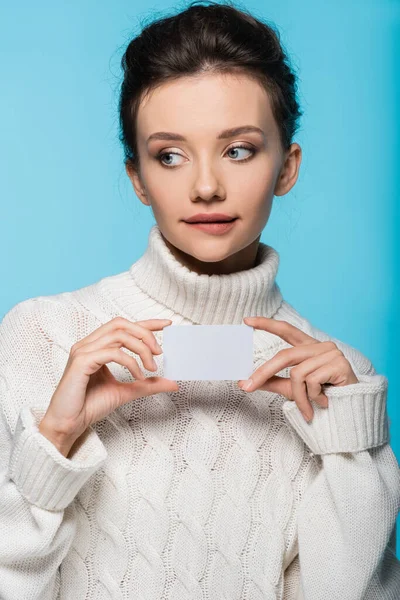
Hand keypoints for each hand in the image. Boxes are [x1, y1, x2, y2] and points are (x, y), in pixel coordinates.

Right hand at [39, 317, 178, 449]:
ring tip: (152, 367)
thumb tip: (173, 382)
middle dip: (145, 333)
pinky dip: (131, 363)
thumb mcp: (127, 391)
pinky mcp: (81, 361)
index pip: (123, 326)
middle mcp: (88, 344)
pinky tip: (138, 377)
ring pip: (119, 335)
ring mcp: (83, 350)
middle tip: (160, 352)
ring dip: (141, 349)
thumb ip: (148, 384)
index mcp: (96, 346)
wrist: (69, 424)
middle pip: (121, 324)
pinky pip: (113, 353)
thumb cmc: (90, 406)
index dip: (146, 322)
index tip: (167, 325)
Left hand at [238, 316, 358, 421]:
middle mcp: (320, 346)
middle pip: (285, 355)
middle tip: (247, 387)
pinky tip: (324, 402)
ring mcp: (331, 353)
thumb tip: (244, 383)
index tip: (246, 320)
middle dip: (264, 372)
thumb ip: (272, 381)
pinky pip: (312, 381)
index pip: (286, 330)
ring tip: (308, 409)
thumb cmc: (321, 397)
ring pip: (298, 374)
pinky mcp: (339, 364)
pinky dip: (313, 398)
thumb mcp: (292, 388)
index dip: (267, 324)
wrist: (349, 413)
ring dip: (299, 397)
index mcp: (308, 347)